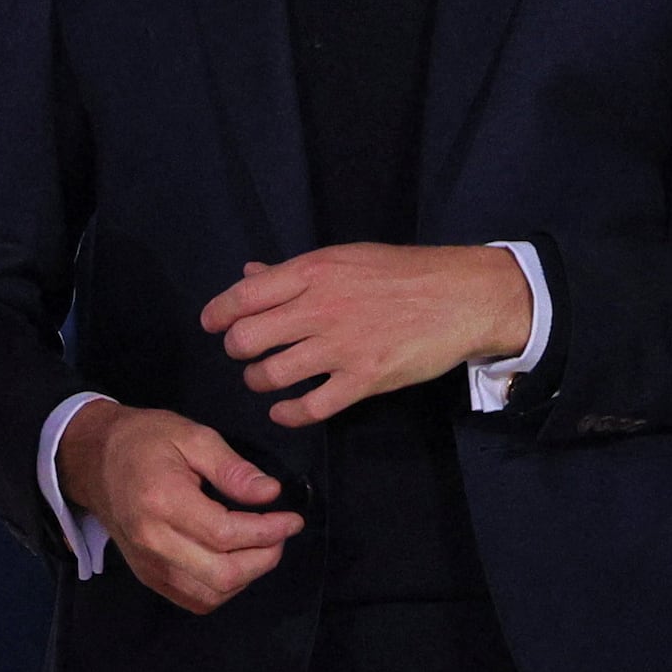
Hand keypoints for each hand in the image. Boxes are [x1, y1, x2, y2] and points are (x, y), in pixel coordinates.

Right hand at [54, 401, 299, 615]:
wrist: (93, 460)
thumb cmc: (143, 441)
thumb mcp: (191, 436)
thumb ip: (232, 468)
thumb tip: (270, 494)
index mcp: (162, 501)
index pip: (225, 534)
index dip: (268, 531)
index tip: (292, 519)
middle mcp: (153, 541)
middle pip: (222, 574)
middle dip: (264, 558)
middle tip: (279, 534)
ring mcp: (148, 564)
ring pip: (211, 594)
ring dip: (246, 576)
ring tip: (260, 546)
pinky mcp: (148, 576)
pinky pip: (195, 599)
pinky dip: (223, 588)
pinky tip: (234, 561)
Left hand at [202, 242, 531, 426]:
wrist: (460, 296)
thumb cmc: (401, 272)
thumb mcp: (343, 258)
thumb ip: (292, 271)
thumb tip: (248, 274)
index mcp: (312, 272)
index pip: (243, 296)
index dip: (218, 314)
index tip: (212, 326)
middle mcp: (319, 308)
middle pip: (248, 339)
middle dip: (237, 350)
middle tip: (245, 354)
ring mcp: (341, 346)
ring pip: (273, 374)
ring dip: (259, 381)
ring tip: (264, 380)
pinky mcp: (364, 379)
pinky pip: (311, 406)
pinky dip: (289, 413)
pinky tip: (284, 410)